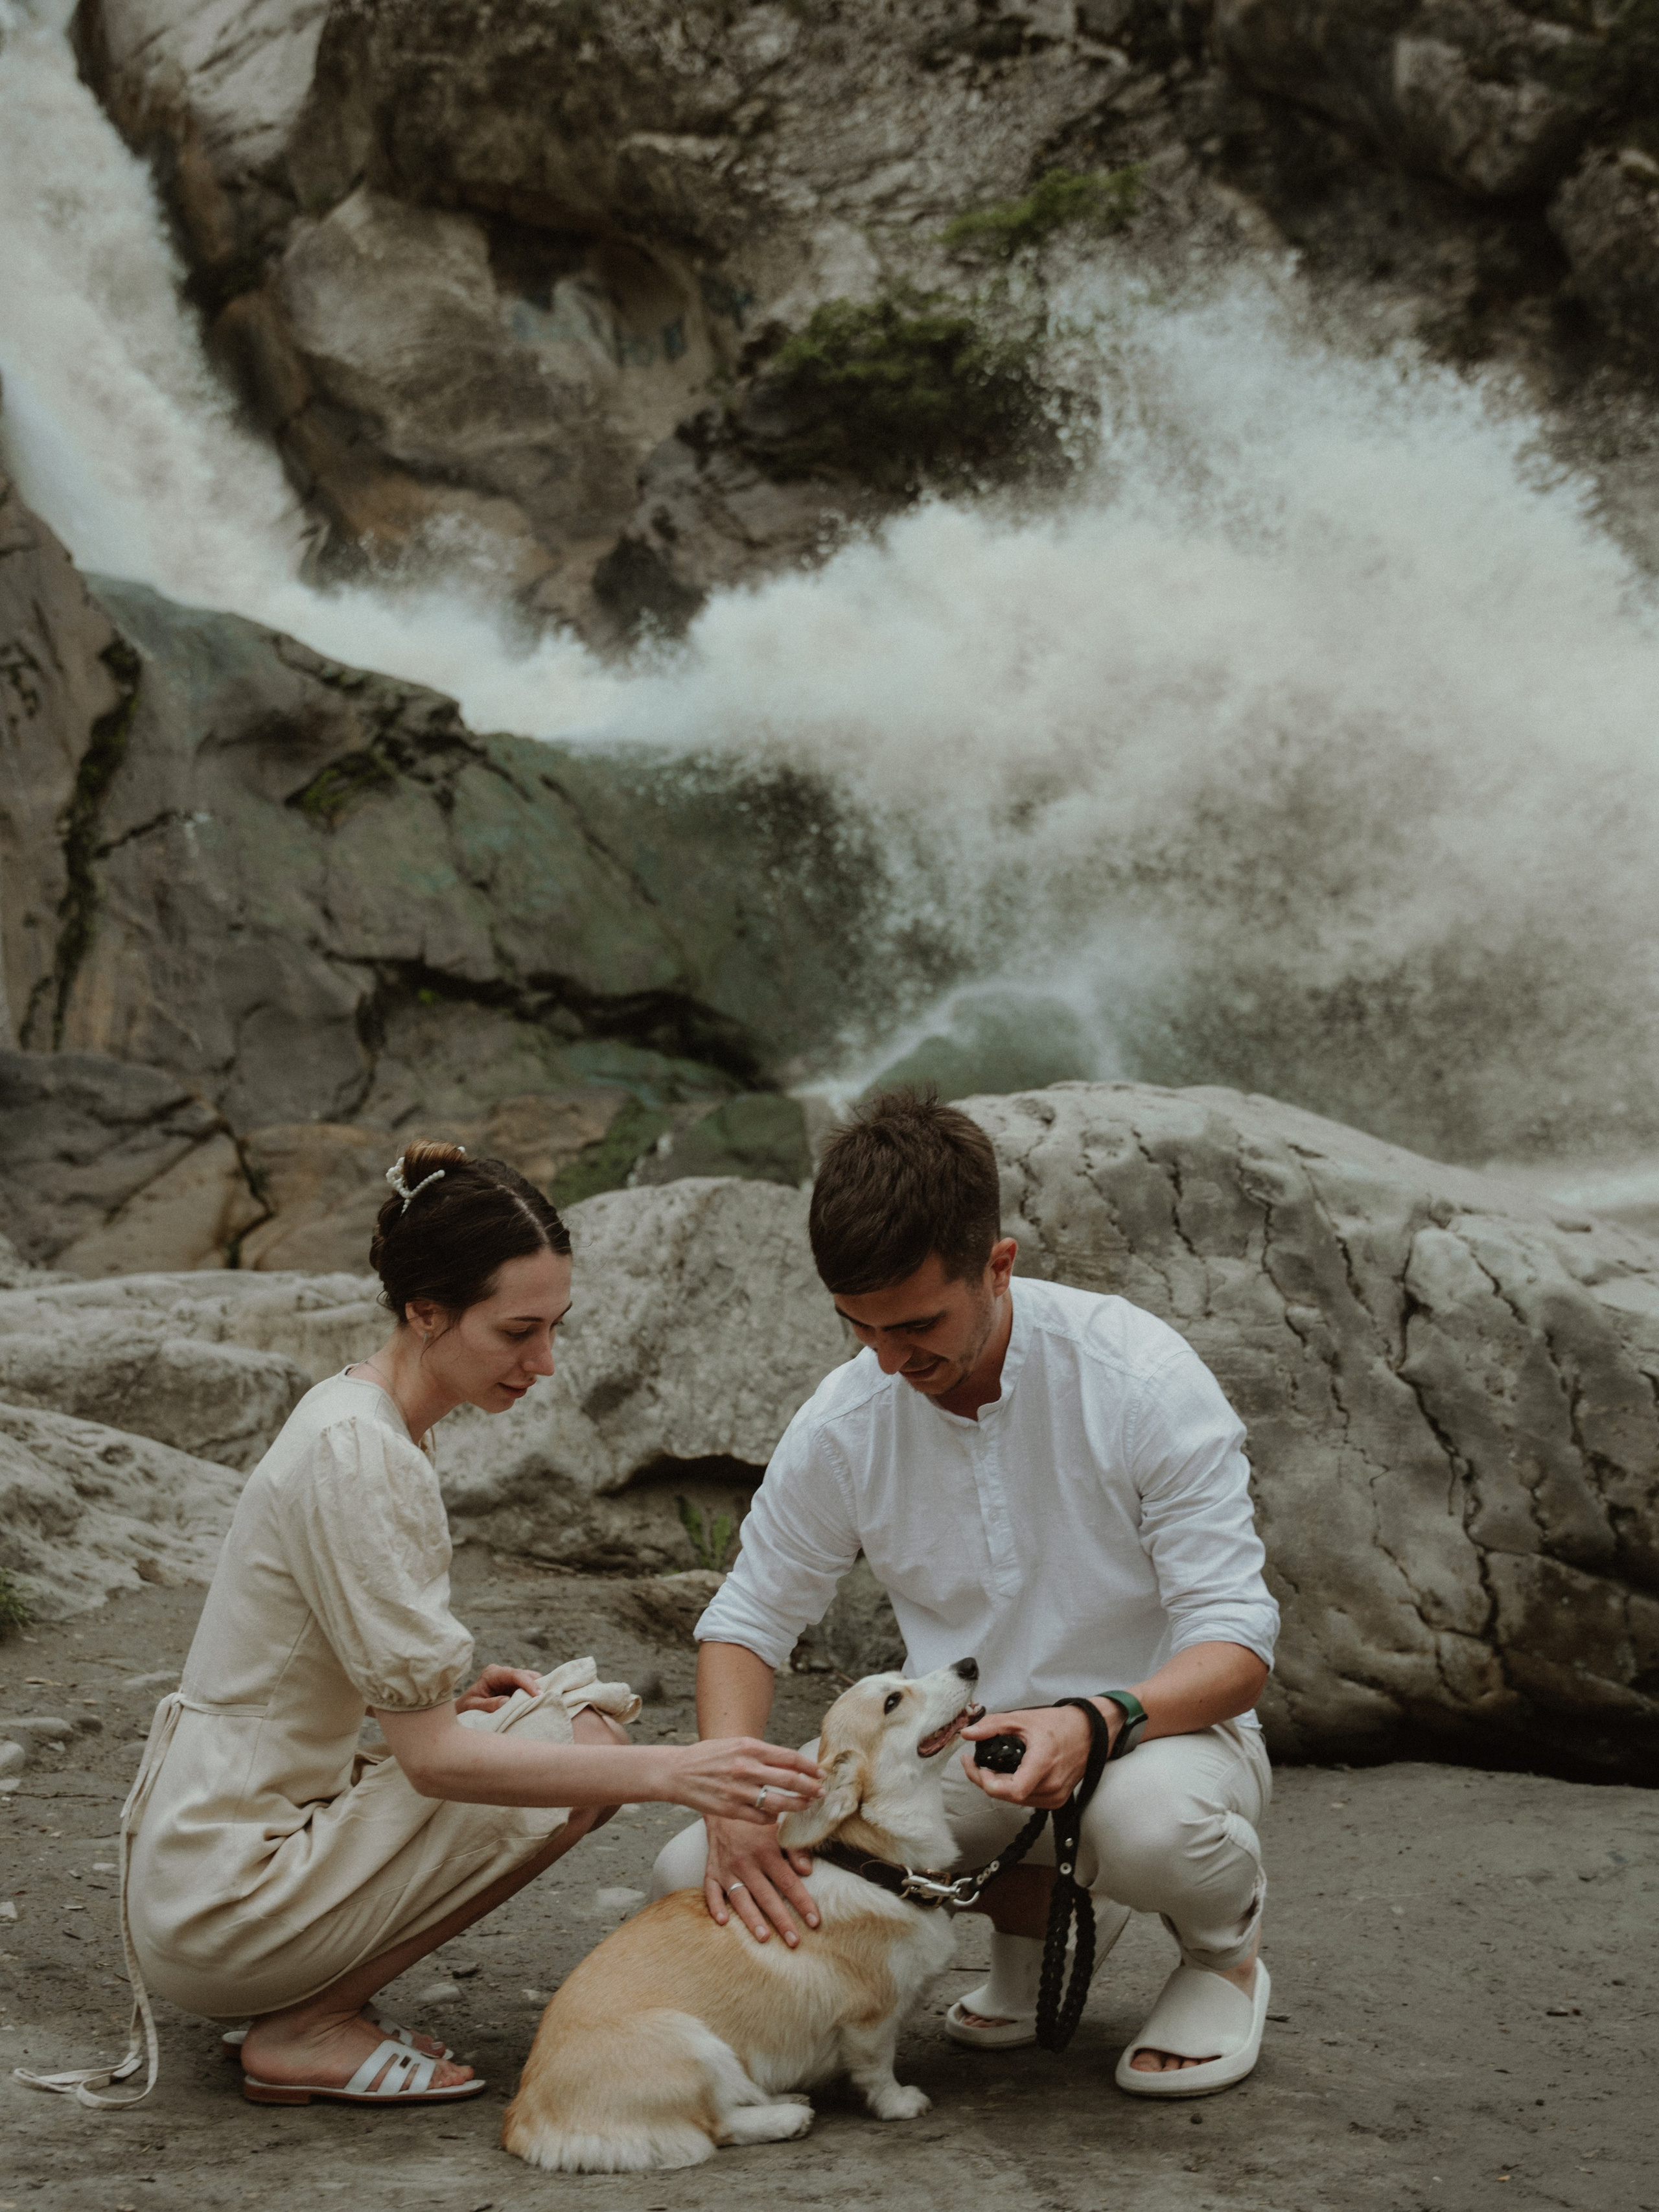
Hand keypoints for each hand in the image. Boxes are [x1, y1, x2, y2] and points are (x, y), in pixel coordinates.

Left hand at [456, 1663, 541, 1714]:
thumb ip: (488, 1704)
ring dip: (537, 1688)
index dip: (528, 1683)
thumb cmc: (466, 1707)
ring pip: (530, 1679)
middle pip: (525, 1674)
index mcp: (492, 1673)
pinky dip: (535, 1693)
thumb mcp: (473, 1706)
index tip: (538, 1694)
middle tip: (547, 1698)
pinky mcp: (514, 1686)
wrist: (463, 1708)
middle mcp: (502, 1672)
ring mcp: (509, 1678)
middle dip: (537, 1685)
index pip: (514, 1674)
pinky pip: (528, 1686)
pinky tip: (540, 1701)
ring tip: (545, 1700)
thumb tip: (507, 1701)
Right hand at [660, 1737, 821, 1830]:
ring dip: (797, 1805)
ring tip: (806, 1805)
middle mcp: (746, 1768)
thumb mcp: (735, 1744)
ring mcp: (739, 1790)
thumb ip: (760, 1752)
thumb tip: (789, 1762)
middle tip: (821, 1792)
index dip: (809, 1767)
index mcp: (749, 1747)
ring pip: (779, 1802)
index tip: (820, 1773)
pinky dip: (773, 1819)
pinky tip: (777, 1817)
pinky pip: (761, 1818)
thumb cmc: (708, 1756)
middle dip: (810, 1787)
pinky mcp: (731, 1809)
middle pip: (789, 1780)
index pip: (789, 1757)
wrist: (677, 1772)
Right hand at [704, 1812, 820, 1946]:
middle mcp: (746, 1862)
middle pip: (766, 1896)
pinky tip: (723, 1922)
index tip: (815, 1922)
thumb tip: (807, 1870)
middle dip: (782, 1920)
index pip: (788, 1882)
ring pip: (740, 1898)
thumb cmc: (758, 1824)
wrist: (726, 1809)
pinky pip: (711, 1891)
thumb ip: (795, 1848)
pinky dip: (715, 1906)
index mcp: (766, 1851)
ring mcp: (727, 1869)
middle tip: (794, 1941)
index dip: (803, 1902)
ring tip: (764, 1938)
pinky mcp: (711, 1872)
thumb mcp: (780, 1829)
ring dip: (752, 1919)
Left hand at [959, 1703, 1105, 1808]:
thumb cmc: (1059, 1724)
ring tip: (991, 1767)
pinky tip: (1010, 1774)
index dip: (986, 1781)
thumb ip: (992, 1726)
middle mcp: (1051, 1785)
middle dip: (987, 1780)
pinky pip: (1028, 1800)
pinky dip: (1015, 1789)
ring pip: (1016, 1800)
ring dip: (1000, 1786)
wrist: (1088, 1732)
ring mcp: (1056, 1796)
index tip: (974, 1764)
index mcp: (1043, 1763)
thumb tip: (967, 1734)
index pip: (1011, 1790)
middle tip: (976, 1762)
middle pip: (1008, 1795)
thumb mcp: (1022, 1719)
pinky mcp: (1057, 1800)